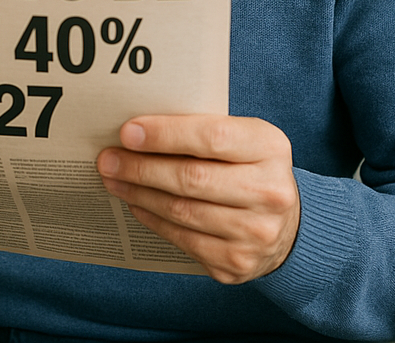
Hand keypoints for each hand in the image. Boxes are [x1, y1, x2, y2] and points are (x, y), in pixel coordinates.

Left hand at [96, 114, 299, 283]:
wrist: (286, 225)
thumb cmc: (250, 168)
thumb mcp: (243, 138)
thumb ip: (202, 130)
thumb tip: (138, 130)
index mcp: (270, 148)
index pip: (212, 137)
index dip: (165, 135)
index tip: (128, 132)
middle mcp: (270, 193)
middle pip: (192, 178)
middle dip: (141, 168)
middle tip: (108, 159)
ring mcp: (255, 234)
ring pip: (182, 212)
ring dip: (139, 194)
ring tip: (113, 180)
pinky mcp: (236, 263)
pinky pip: (183, 240)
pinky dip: (153, 219)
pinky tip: (136, 204)